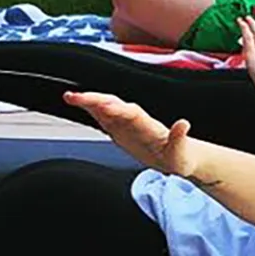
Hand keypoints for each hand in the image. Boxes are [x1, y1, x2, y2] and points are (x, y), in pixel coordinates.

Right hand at [64, 91, 197, 178]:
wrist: (180, 159)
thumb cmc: (181, 157)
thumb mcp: (182, 152)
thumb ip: (180, 138)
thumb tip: (183, 124)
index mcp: (148, 125)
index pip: (130, 112)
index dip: (115, 108)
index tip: (101, 105)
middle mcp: (136, 121)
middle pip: (114, 105)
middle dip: (95, 100)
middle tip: (74, 97)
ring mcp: (128, 125)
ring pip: (106, 108)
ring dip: (90, 102)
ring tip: (71, 97)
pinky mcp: (122, 131)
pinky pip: (104, 118)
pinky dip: (92, 111)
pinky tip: (80, 106)